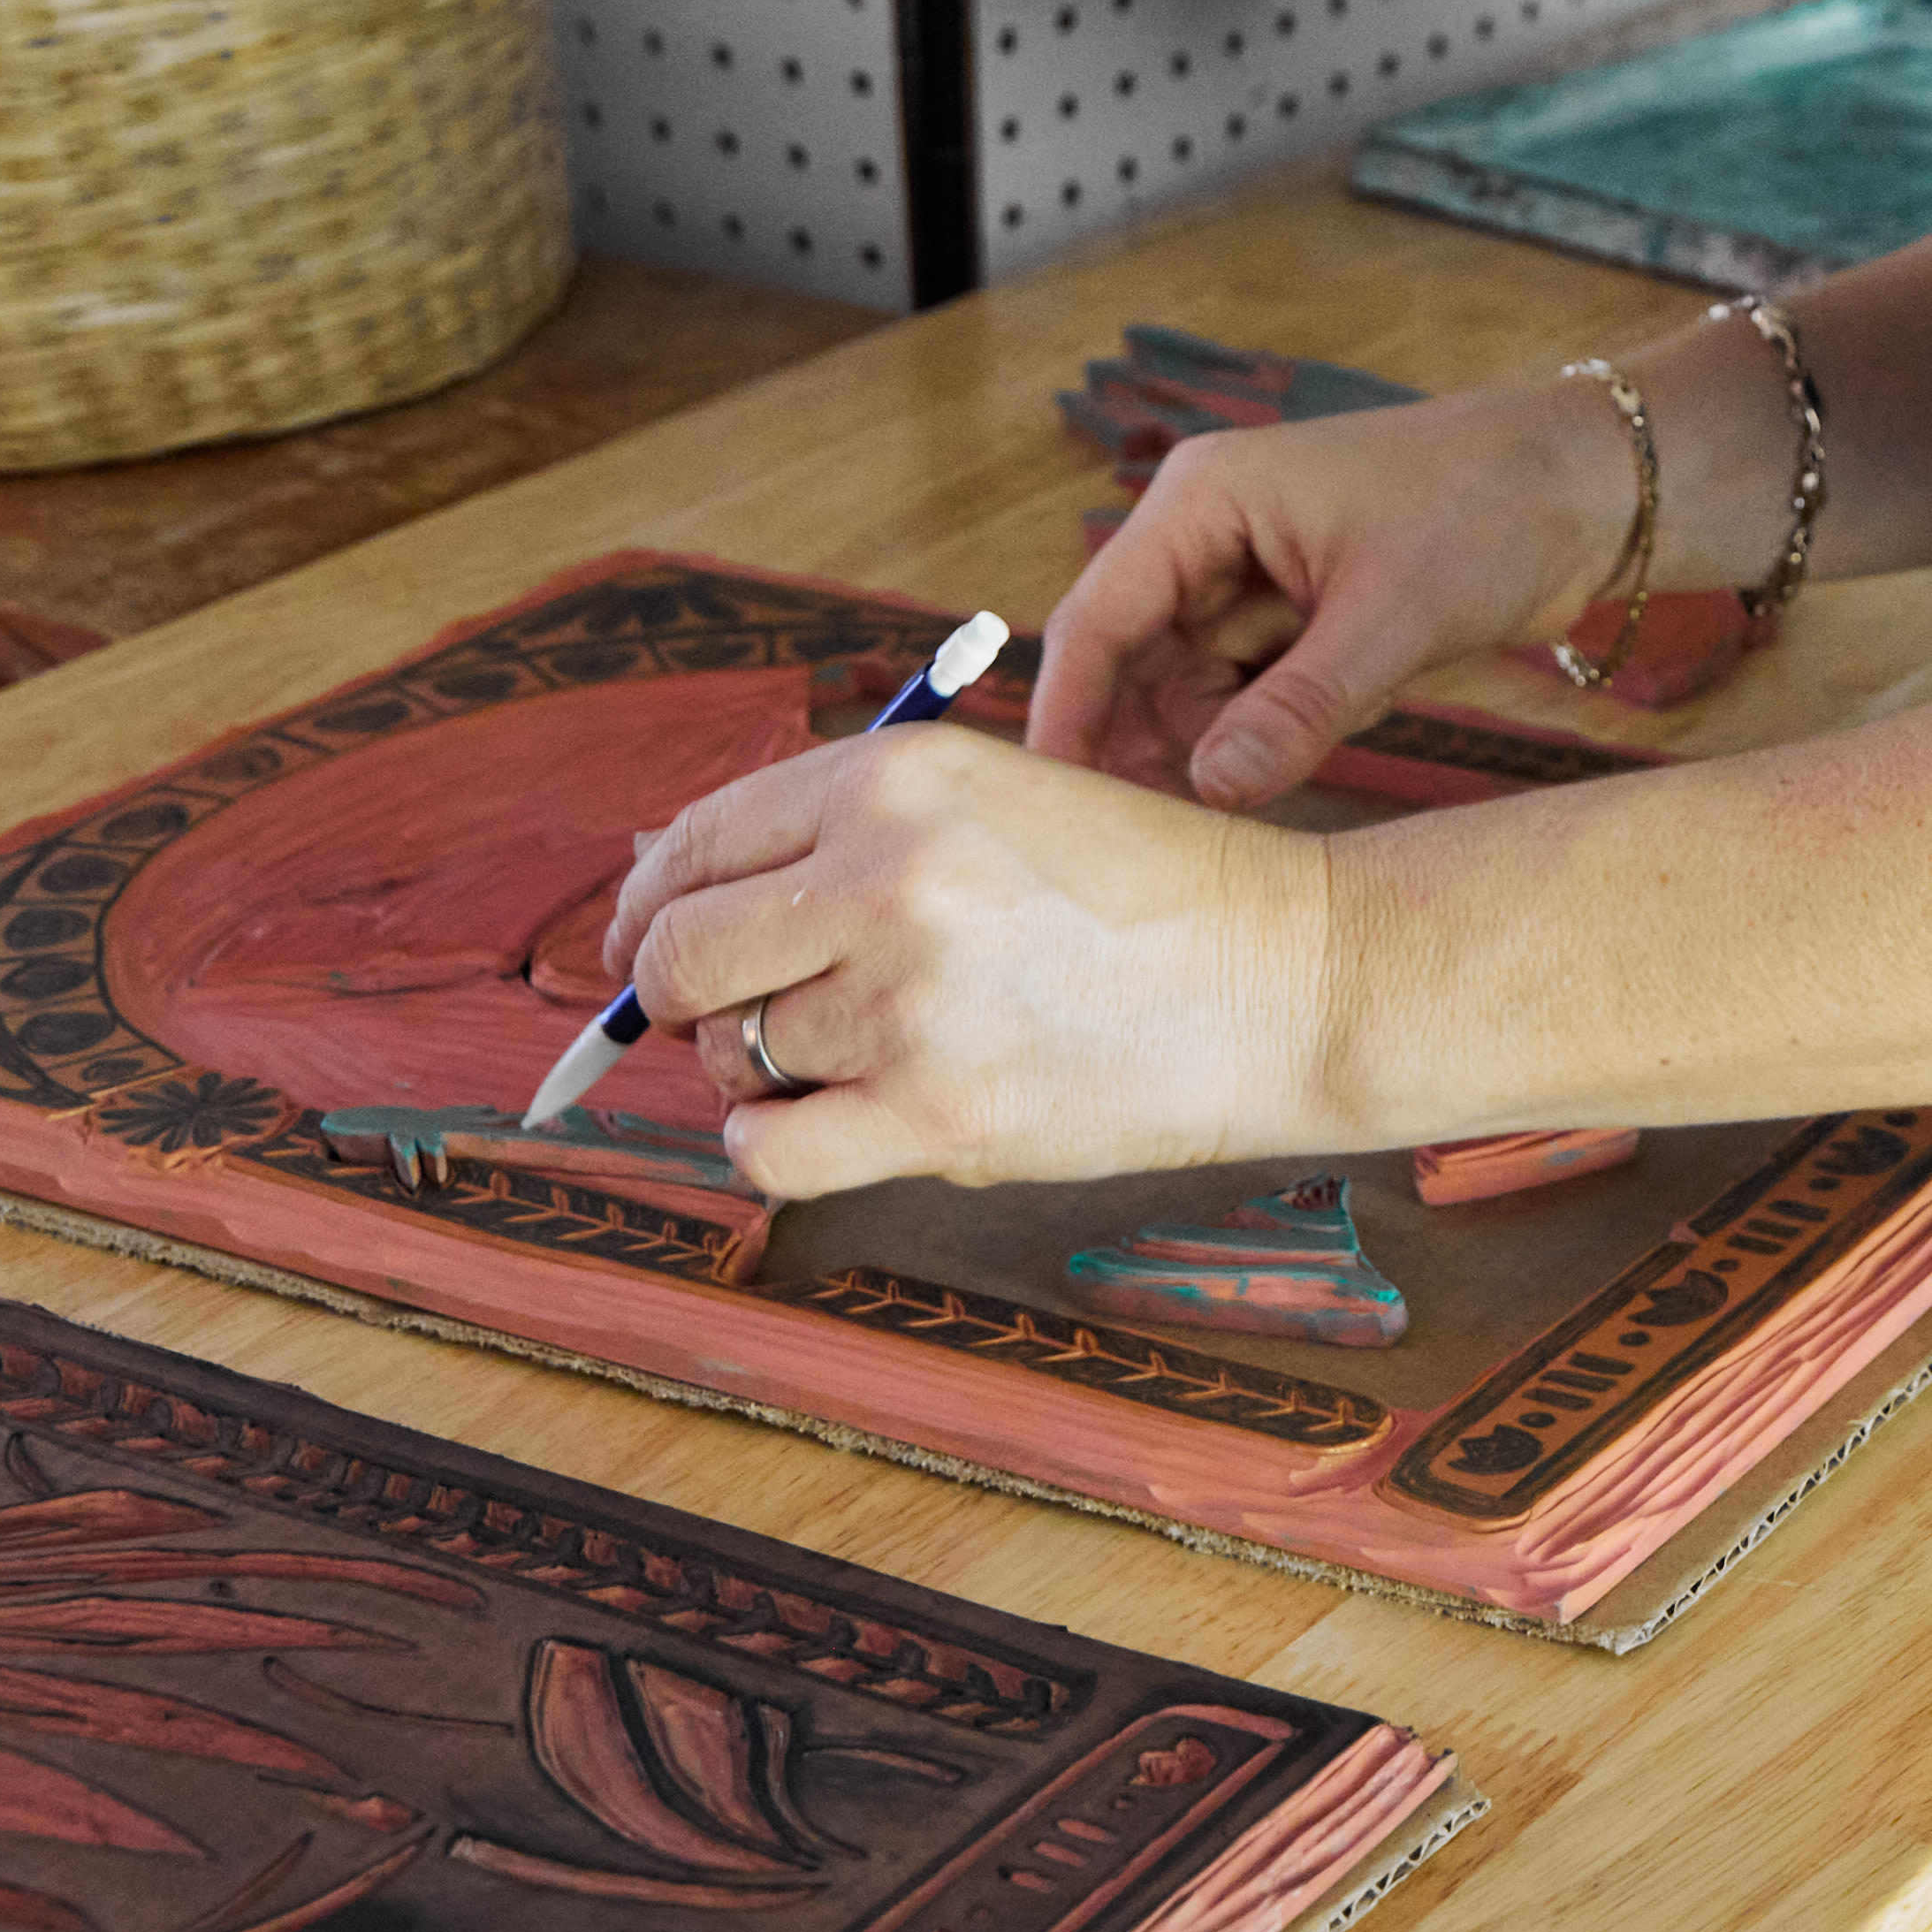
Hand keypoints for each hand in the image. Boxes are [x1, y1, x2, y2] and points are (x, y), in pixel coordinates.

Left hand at [600, 721, 1320, 1197]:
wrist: (1288, 972)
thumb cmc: (1146, 887)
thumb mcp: (997, 796)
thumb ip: (846, 827)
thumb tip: (663, 875)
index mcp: (899, 777)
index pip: (700, 839)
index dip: (651, 901)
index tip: (643, 943)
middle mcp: (887, 876)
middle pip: (684, 956)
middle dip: (681, 995)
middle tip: (734, 1015)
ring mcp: (908, 1002)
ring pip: (739, 1056)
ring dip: (772, 1068)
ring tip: (869, 1050)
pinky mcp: (938, 1117)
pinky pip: (770, 1153)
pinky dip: (772, 1148)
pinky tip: (827, 1123)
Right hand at [1029, 383, 1631, 807]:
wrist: (1589, 491)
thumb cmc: (1490, 508)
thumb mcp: (1393, 614)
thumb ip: (1299, 708)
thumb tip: (1209, 790)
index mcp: (1206, 499)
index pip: (1098, 617)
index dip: (1066, 715)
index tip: (1047, 810)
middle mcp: (1211, 537)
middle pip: (1131, 664)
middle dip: (1137, 750)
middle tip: (1137, 853)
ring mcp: (1253, 582)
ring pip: (1186, 693)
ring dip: (1199, 758)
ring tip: (1204, 840)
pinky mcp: (1298, 624)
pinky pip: (1244, 702)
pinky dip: (1253, 748)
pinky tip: (1270, 788)